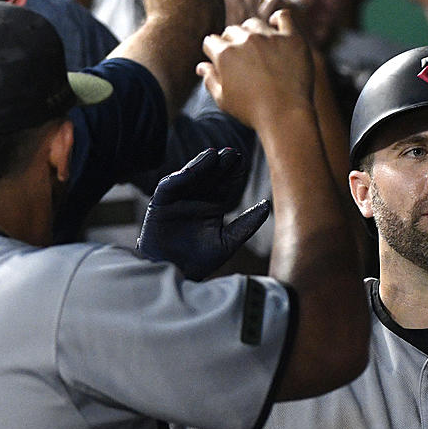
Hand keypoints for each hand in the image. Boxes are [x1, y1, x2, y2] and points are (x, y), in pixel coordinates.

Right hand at [138, 148, 269, 279]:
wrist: (174, 274)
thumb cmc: (200, 261)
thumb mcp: (228, 242)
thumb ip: (247, 224)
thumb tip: (267, 205)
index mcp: (213, 206)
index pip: (225, 185)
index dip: (233, 174)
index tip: (244, 161)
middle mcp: (196, 199)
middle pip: (209, 177)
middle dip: (220, 165)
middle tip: (232, 154)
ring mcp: (178, 200)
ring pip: (190, 177)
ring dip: (200, 165)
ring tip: (213, 155)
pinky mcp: (160, 204)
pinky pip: (169, 186)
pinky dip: (180, 177)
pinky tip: (191, 171)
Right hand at [197, 10, 314, 131]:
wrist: (285, 116)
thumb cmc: (252, 112)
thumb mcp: (224, 100)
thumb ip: (211, 79)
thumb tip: (201, 66)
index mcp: (225, 54)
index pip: (211, 42)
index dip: (214, 52)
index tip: (221, 62)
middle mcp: (246, 40)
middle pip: (231, 31)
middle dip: (232, 42)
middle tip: (242, 59)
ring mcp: (270, 37)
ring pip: (254, 24)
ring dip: (251, 32)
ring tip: (257, 47)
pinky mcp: (292, 39)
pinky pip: (284, 17)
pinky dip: (278, 19)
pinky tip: (275, 25)